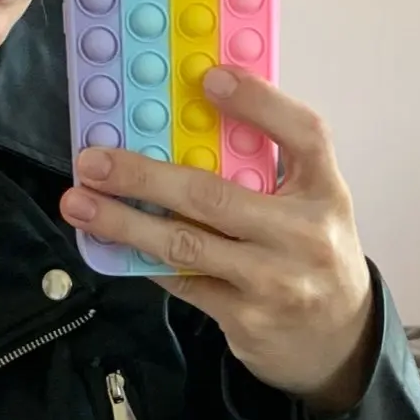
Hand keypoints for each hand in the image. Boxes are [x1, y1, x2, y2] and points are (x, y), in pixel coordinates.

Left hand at [60, 68, 375, 412]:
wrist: (337, 340)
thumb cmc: (311, 256)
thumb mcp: (312, 203)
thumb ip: (269, 167)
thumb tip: (190, 123)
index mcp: (325, 192)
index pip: (303, 134)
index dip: (258, 102)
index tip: (207, 79)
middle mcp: (303, 236)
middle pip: (214, 196)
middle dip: (144, 176)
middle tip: (94, 162)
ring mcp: (272, 282)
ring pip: (186, 244)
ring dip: (125, 223)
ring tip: (82, 205)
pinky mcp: (245, 318)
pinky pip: (183, 281)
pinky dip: (144, 258)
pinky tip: (112, 240)